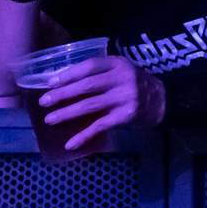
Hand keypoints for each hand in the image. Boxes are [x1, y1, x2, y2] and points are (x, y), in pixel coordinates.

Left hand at [37, 56, 163, 151]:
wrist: (162, 101)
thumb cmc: (134, 84)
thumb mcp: (120, 71)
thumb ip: (99, 72)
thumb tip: (62, 81)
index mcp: (118, 63)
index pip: (89, 66)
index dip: (69, 74)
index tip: (50, 83)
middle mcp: (122, 79)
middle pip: (87, 86)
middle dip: (63, 94)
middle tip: (44, 102)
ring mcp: (124, 98)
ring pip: (90, 106)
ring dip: (67, 113)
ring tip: (50, 119)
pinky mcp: (126, 116)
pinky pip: (100, 126)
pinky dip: (83, 136)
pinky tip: (70, 143)